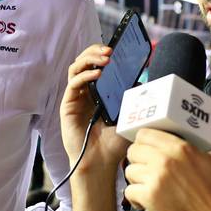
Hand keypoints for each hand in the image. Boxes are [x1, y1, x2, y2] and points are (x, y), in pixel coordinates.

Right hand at [60, 44, 129, 173]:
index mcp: (98, 91)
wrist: (101, 162)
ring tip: (104, 59)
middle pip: (83, 61)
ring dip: (89, 59)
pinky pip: (73, 84)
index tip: (117, 48)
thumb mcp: (129, 115)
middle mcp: (84, 91)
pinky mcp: (67, 105)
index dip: (103, 53)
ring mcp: (75, 97)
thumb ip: (132, 97)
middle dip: (95, 52)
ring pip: (75, 68)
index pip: (96, 64)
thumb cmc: (114, 142)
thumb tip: (142, 78)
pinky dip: (84, 76)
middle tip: (109, 51)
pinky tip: (96, 75)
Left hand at [124, 104, 210, 210]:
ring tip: (149, 187)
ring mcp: (155, 178)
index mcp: (180, 147)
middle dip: (139, 160)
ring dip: (137, 180)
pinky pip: (130, 191)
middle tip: (149, 170)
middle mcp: (164, 159)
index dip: (145, 142)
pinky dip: (136, 199)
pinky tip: (147, 203)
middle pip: (134, 151)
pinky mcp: (149, 197)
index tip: (151, 151)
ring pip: (129, 171)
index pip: (145, 134)